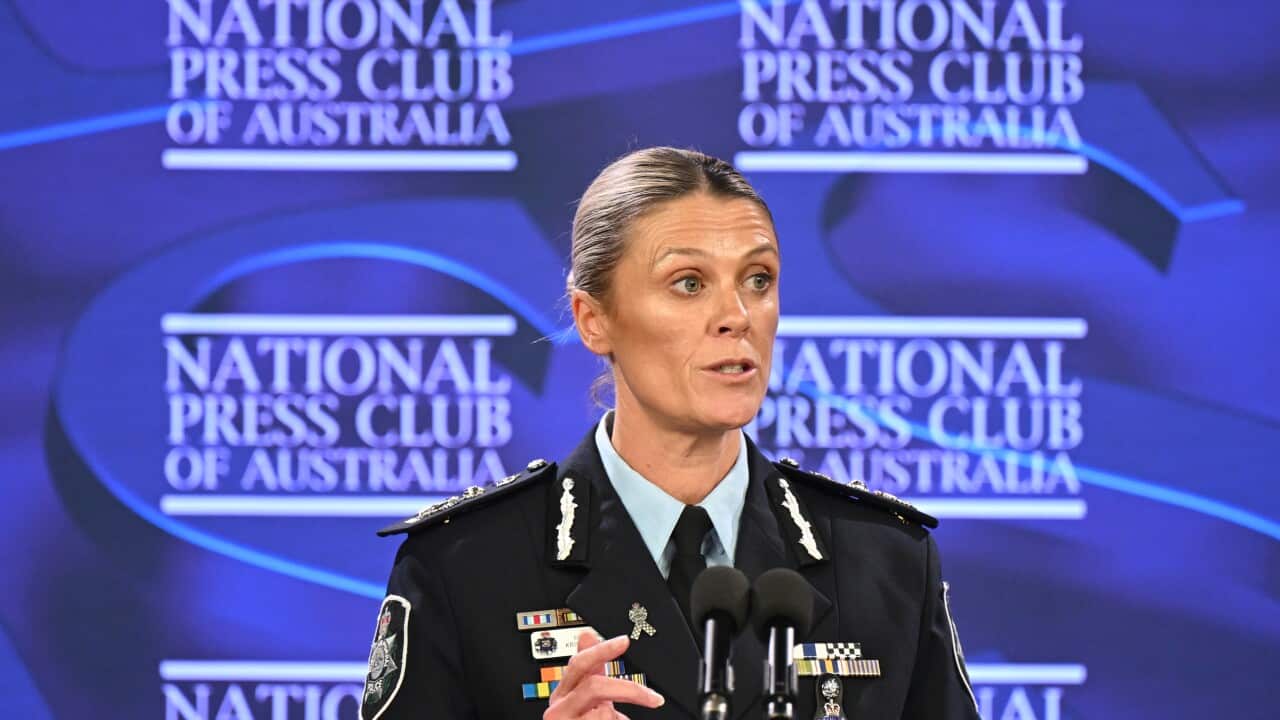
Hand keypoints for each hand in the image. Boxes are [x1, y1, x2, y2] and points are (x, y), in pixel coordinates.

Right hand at [543, 632, 664, 718]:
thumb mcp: (589, 700)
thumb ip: (592, 670)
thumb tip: (588, 635)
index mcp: (563, 695)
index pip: (579, 664)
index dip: (602, 650)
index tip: (624, 641)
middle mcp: (559, 709)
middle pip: (595, 685)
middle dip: (628, 690)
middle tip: (653, 698)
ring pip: (604, 712)